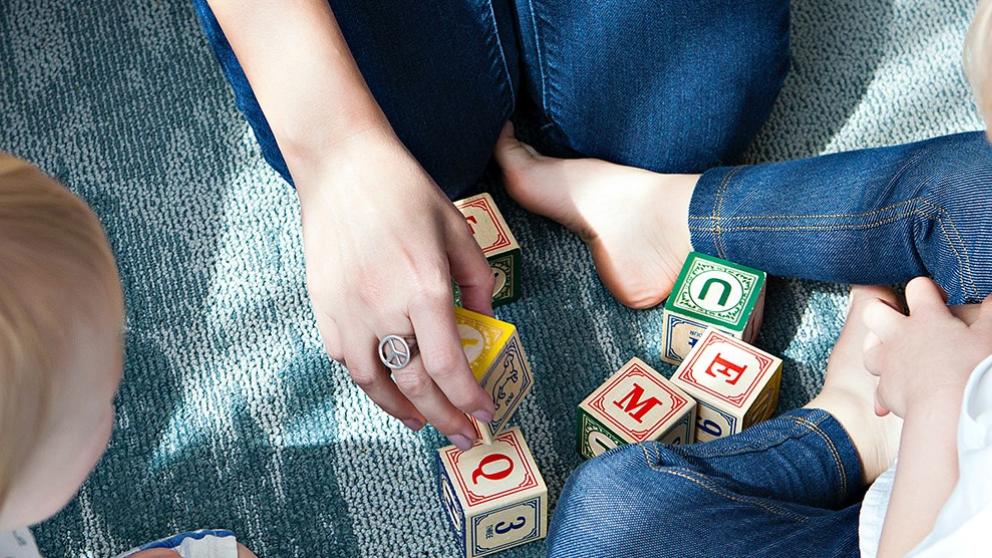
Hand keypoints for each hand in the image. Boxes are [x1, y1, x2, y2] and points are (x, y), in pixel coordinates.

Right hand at [295, 128, 495, 449]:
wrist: (342, 165)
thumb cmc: (405, 191)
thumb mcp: (457, 229)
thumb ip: (478, 281)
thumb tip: (485, 322)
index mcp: (424, 288)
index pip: (449, 366)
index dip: (468, 399)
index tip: (484, 416)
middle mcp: (384, 308)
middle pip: (415, 385)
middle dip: (444, 418)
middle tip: (462, 436)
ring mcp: (348, 310)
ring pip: (375, 383)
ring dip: (401, 410)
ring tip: (422, 420)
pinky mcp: (324, 306)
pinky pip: (346, 359)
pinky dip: (369, 380)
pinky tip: (386, 383)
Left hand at [862, 277, 991, 417]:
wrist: (950, 410)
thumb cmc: (972, 370)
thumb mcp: (989, 336)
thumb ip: (989, 313)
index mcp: (927, 318)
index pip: (917, 288)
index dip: (926, 289)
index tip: (938, 300)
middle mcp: (900, 336)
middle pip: (873, 311)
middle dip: (883, 311)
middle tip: (901, 320)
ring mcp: (888, 363)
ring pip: (869, 347)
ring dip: (879, 349)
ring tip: (895, 354)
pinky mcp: (886, 390)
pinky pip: (878, 388)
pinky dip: (885, 392)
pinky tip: (894, 397)